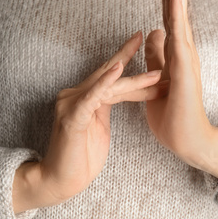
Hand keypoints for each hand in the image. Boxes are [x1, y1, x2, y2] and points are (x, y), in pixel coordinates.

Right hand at [36, 31, 168, 205]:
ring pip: (106, 85)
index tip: (144, 43)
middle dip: (130, 55)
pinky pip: (91, 96)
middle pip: (108, 73)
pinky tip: (119, 69)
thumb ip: (105, 105)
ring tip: (157, 72)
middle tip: (150, 37)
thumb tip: (122, 91)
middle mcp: (75, 95)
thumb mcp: (99, 124)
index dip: (125, 58)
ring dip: (134, 79)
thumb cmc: (80, 156)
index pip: (108, 74)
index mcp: (83, 96)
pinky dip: (105, 82)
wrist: (60, 181)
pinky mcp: (72, 117)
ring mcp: (71, 104)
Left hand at [144, 0, 217, 168]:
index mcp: (176, 50)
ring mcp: (186, 58)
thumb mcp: (157, 77)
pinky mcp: (185, 70)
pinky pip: (179, 37)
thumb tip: (152, 32)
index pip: (169, 13)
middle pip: (176, 8)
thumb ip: (156, 55)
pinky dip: (178, 14)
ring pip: (180, 17)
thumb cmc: (172, 112)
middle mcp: (184, 49)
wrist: (186, 140)